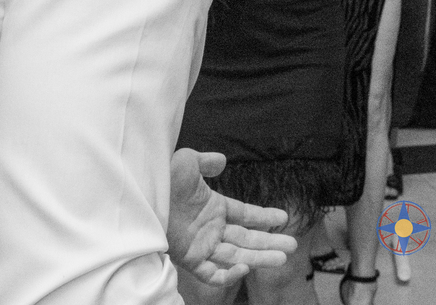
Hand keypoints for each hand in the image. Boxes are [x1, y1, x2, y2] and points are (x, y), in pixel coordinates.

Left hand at [167, 149, 296, 287]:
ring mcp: (201, 246)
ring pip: (236, 257)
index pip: (244, 215)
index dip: (263, 217)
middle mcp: (211, 229)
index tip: (283, 218)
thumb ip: (206, 162)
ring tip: (282, 258)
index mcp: (213, 207)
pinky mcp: (189, 259)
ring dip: (259, 258)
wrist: (142, 197)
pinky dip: (227, 274)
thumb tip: (221, 161)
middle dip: (269, 243)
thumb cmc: (163, 178)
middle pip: (246, 240)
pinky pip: (211, 273)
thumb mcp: (188, 162)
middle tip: (292, 247)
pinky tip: (244, 267)